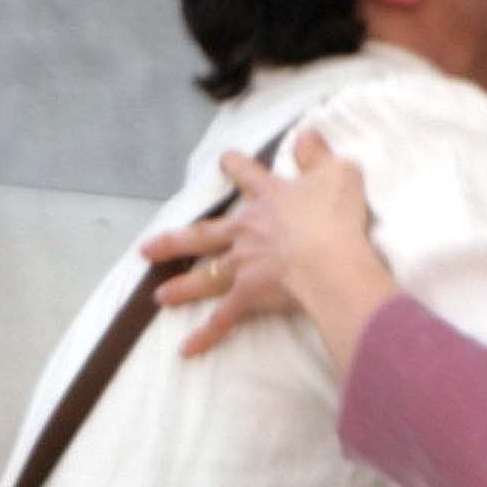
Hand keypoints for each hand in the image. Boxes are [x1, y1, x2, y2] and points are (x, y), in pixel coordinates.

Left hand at [142, 126, 376, 358]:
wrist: (330, 259)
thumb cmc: (336, 217)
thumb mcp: (337, 173)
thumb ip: (318, 155)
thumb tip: (306, 135)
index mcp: (268, 197)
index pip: (245, 173)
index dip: (235, 166)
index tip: (225, 163)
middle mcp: (246, 230)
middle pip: (203, 233)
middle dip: (175, 240)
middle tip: (148, 249)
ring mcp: (244, 264)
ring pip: (205, 275)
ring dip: (182, 288)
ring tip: (160, 298)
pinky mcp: (249, 296)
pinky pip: (224, 319)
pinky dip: (206, 336)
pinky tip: (187, 351)